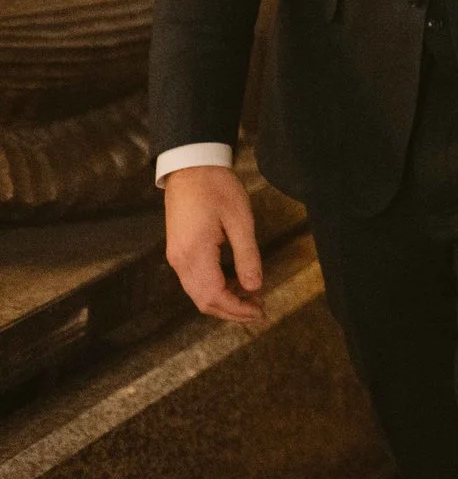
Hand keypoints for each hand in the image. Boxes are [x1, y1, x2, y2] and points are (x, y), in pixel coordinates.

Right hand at [164, 165, 264, 322]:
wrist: (191, 167)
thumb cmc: (217, 188)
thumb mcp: (240, 220)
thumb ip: (248, 256)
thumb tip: (255, 286)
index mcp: (194, 254)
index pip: (214, 296)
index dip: (237, 309)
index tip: (260, 311)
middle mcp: (180, 261)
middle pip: (203, 300)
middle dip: (231, 310)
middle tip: (259, 309)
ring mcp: (176, 257)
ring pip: (198, 292)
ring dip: (224, 300)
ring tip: (252, 296)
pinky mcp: (178, 250)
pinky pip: (195, 280)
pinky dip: (215, 287)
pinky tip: (235, 281)